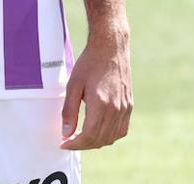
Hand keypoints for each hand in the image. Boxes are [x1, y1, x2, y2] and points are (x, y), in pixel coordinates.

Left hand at [60, 20, 132, 150]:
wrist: (111, 48)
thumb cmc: (90, 63)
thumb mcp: (73, 85)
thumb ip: (69, 111)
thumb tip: (66, 133)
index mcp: (101, 104)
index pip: (88, 137)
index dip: (74, 144)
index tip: (63, 143)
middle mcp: (116, 109)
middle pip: (99, 140)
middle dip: (82, 145)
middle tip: (69, 140)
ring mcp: (125, 108)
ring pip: (111, 138)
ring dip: (96, 142)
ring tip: (81, 136)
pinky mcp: (129, 106)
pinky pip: (121, 130)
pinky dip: (109, 136)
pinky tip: (98, 130)